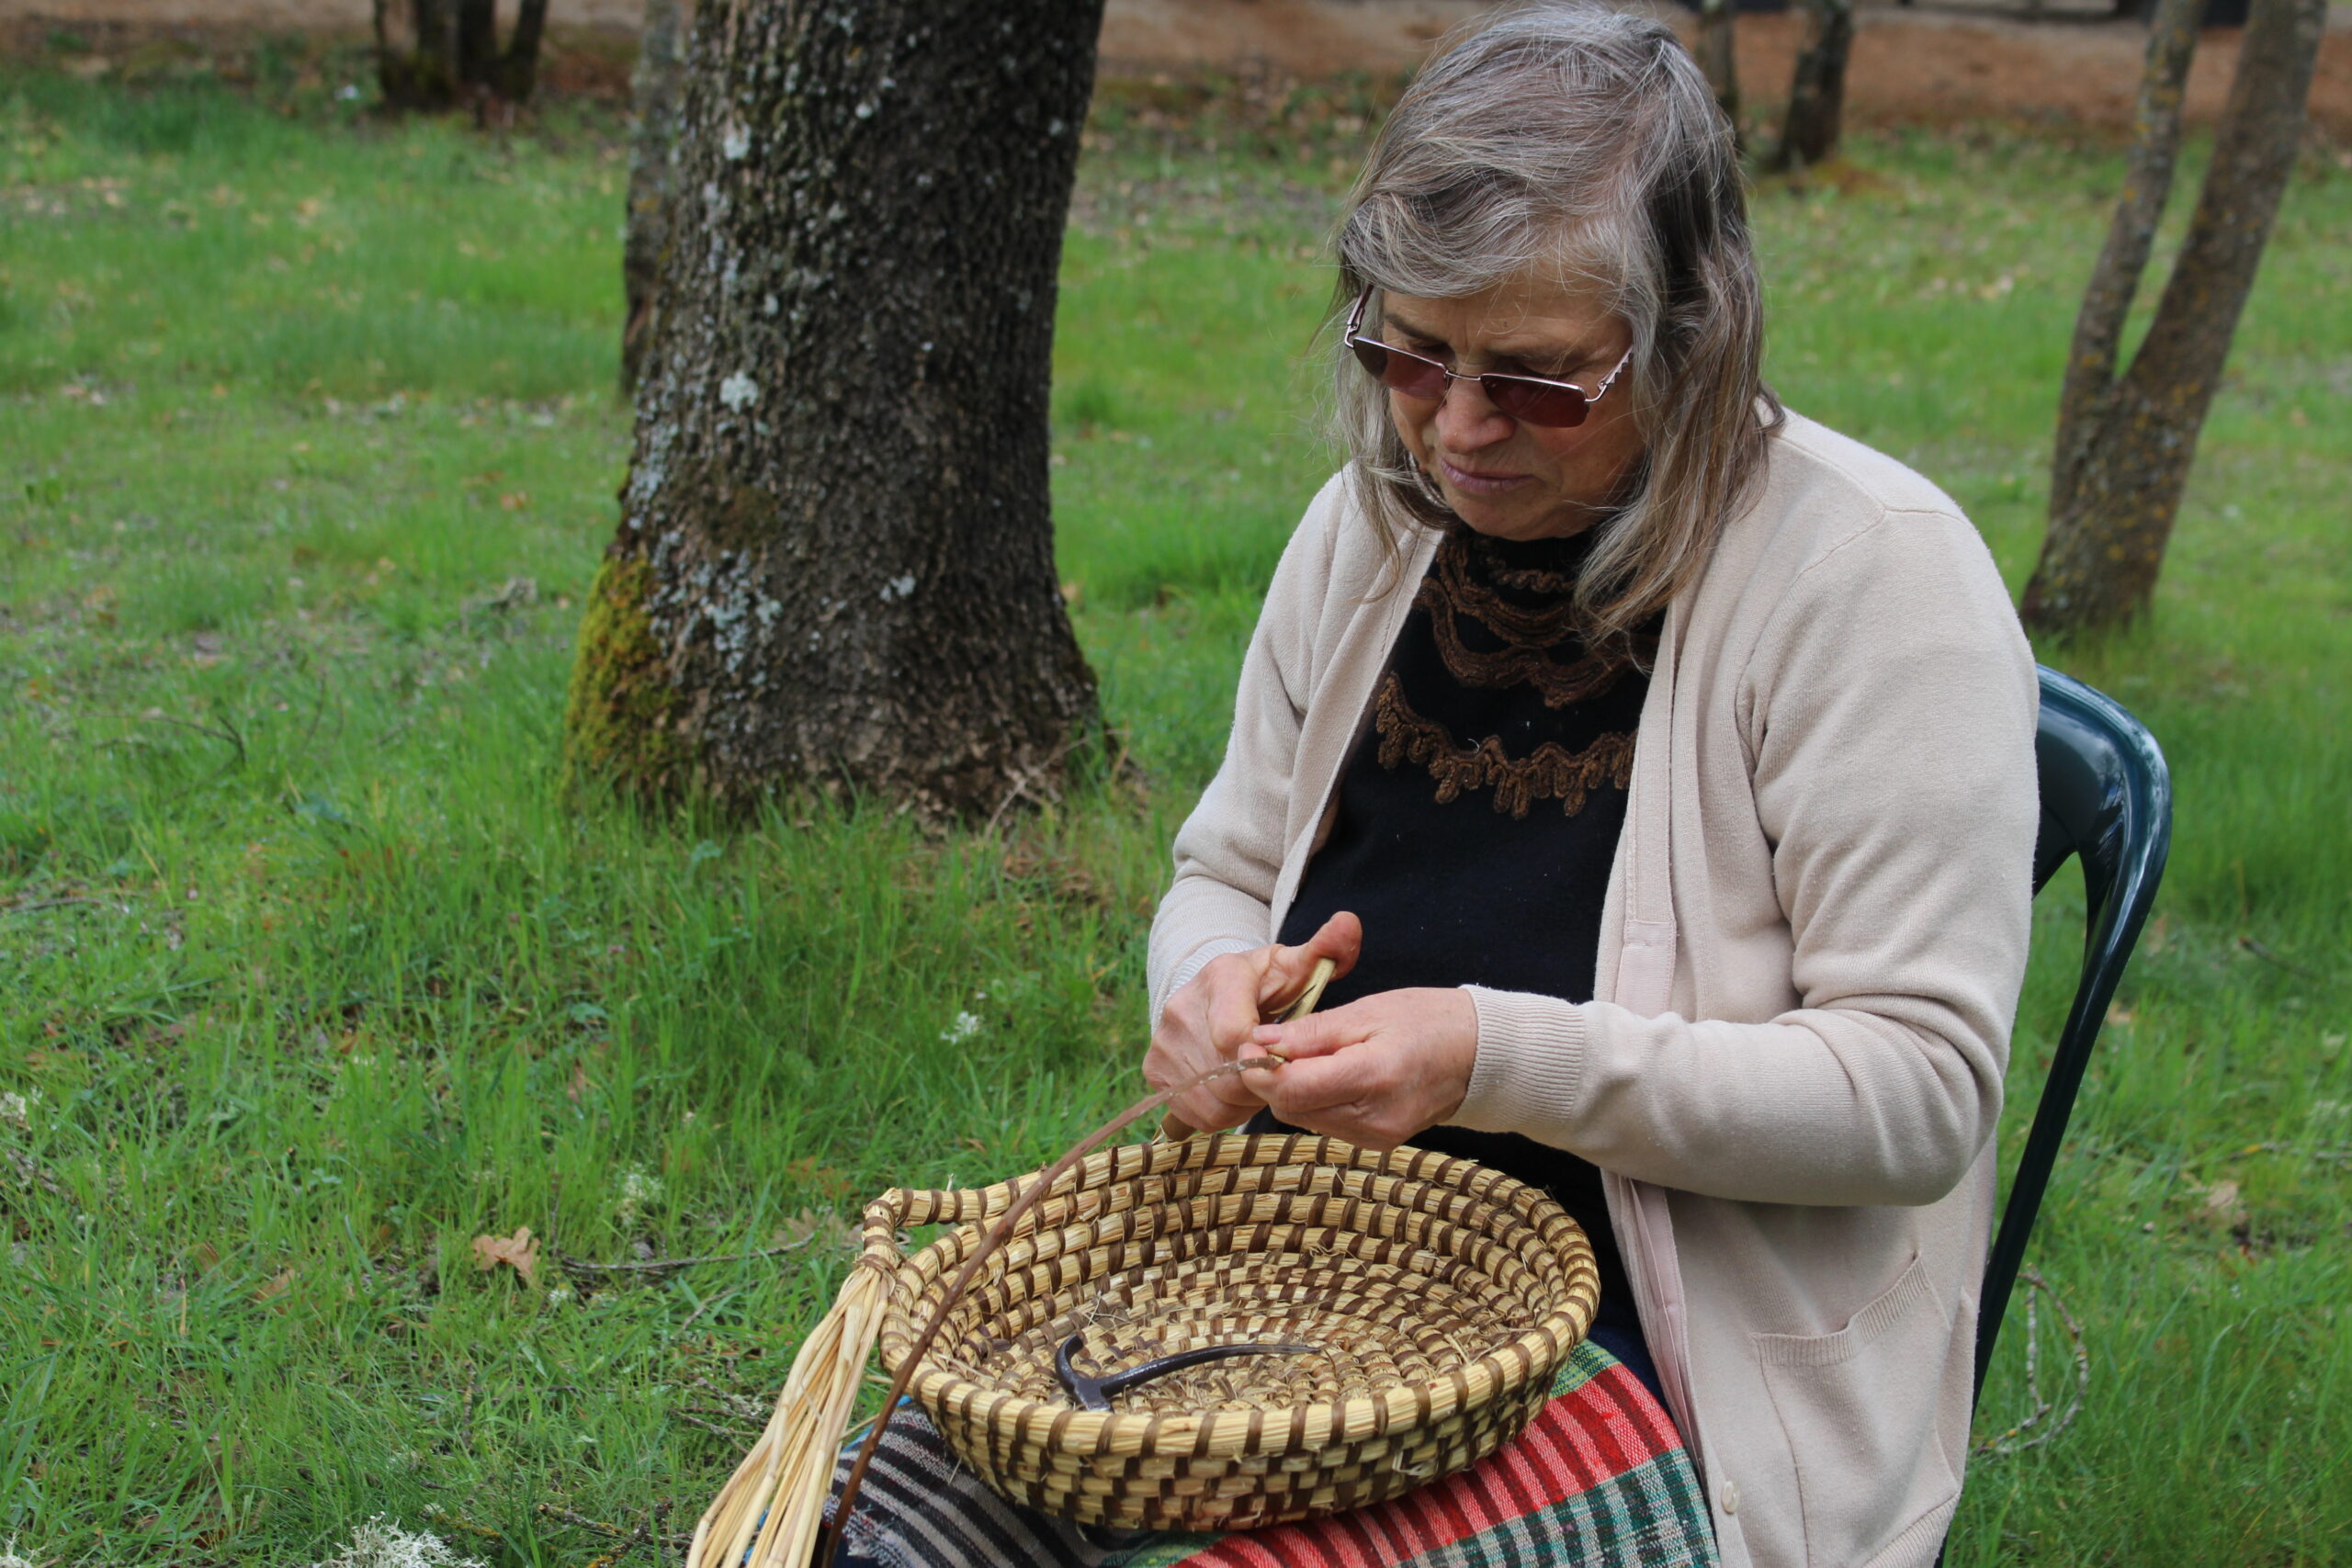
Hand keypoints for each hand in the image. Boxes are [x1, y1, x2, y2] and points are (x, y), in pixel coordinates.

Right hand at [1145, 912, 1361, 1132]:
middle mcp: (1181, 1007)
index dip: (1267, 1056)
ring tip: (1257, 1078)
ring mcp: (1163, 1041)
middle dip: (1260, 1082)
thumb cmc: (1267, 984)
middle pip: (1228, 1074)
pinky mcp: (1154, 1070)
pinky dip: (1220, 1110)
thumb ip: (1326, 949)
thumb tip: (1349, 923)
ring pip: (1213, 1098)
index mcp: (1220, 977)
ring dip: (1243, 1101)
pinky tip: (1235, 1090)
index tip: (1284, 1054)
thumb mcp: (1296, 965)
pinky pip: (1195, 1111)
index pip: (1236, 1035)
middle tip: (1277, 1070)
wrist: (1214, 993)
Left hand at [1240, 987, 1477, 1148]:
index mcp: (1373, 1078)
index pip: (1293, 1089)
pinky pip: (1326, 1124)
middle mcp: (1374, 1119)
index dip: (1259, 1070)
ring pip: (1303, 1119)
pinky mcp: (1376, 1143)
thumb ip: (1311, 1032)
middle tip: (1273, 1043)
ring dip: (1293, 1090)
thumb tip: (1260, 1042)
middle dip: (1273, 1079)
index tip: (1248, 1044)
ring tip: (1308, 1055)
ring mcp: (1376, 1137)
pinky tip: (1329, 1075)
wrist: (1479, 1054)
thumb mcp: (1367, 1011)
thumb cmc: (1427, 1021)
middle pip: (1291, 1109)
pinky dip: (1316, 1100)